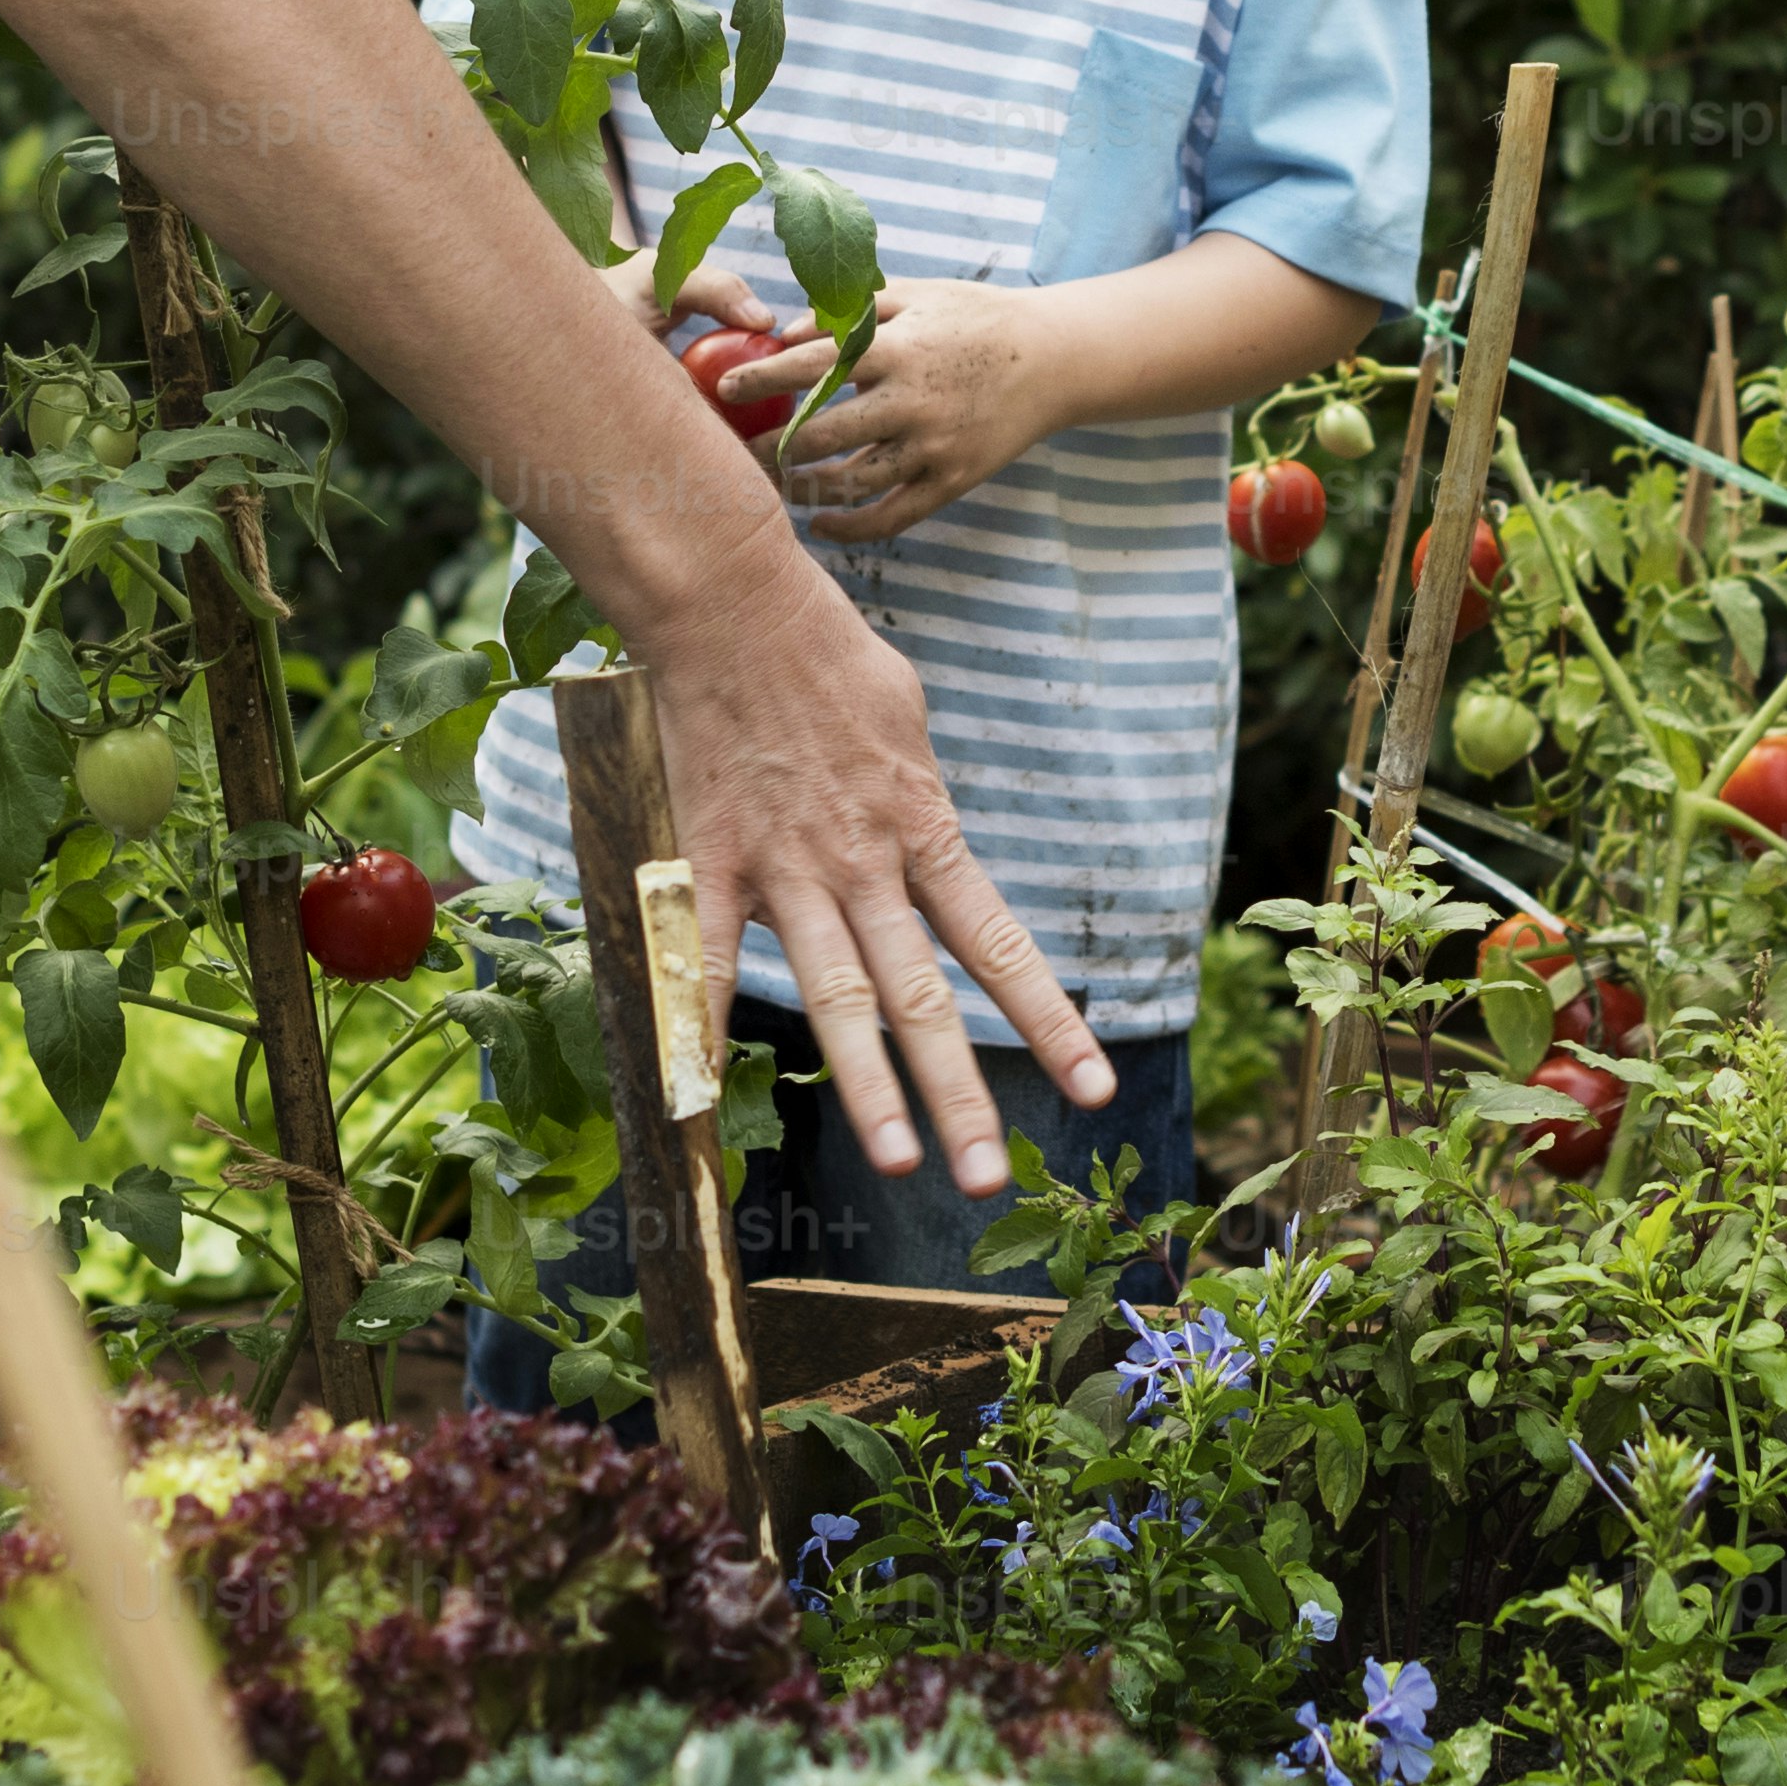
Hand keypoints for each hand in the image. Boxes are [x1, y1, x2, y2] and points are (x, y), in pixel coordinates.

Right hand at [637, 539, 1109, 1185]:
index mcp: (924, 834)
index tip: (1092, 1087)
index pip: (999, 946)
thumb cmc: (833, 663)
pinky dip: (695, 1023)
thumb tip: (929, 841)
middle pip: (923, 997)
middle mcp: (865, 867)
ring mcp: (787, 871)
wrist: (741, 610)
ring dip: (869, 1086)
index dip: (1048, 1021)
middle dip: (961, 1092)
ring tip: (902, 1160)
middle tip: (989, 1176)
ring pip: (837, 996)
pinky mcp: (710, 861)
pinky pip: (701, 956)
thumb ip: (918, 805)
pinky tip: (693, 1097)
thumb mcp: (910, 731)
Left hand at [735, 280, 1049, 545]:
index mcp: (898, 350)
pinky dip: (851, 526)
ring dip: (803, 489)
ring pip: (851, 482)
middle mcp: (911, 401)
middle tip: (732, 452)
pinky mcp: (952, 480)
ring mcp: (933, 446)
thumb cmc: (975, 318)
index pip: (812, 367)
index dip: (762, 378)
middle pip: (821, 434)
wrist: (1053, 359)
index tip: (723, 388)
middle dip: (768, 447)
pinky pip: (892, 516)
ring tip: (771, 486)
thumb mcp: (916, 296)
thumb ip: (850, 312)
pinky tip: (822, 521)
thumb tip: (784, 332)